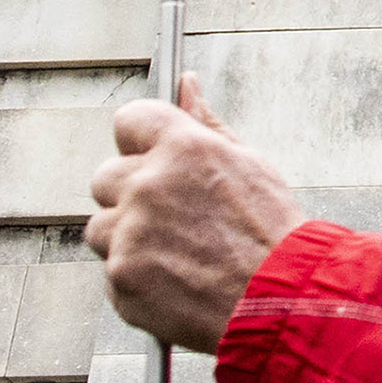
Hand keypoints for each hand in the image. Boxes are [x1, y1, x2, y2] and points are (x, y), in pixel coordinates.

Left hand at [85, 76, 303, 349]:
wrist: (280, 300)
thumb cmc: (271, 231)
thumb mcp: (248, 164)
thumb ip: (206, 123)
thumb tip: (186, 82)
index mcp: (183, 148)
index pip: (129, 120)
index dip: (139, 140)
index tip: (150, 156)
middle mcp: (148, 185)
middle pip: (105, 176)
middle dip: (131, 194)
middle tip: (174, 218)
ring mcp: (129, 233)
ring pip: (101, 227)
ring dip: (127, 238)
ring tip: (177, 254)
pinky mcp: (119, 277)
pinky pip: (110, 268)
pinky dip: (135, 275)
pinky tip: (175, 279)